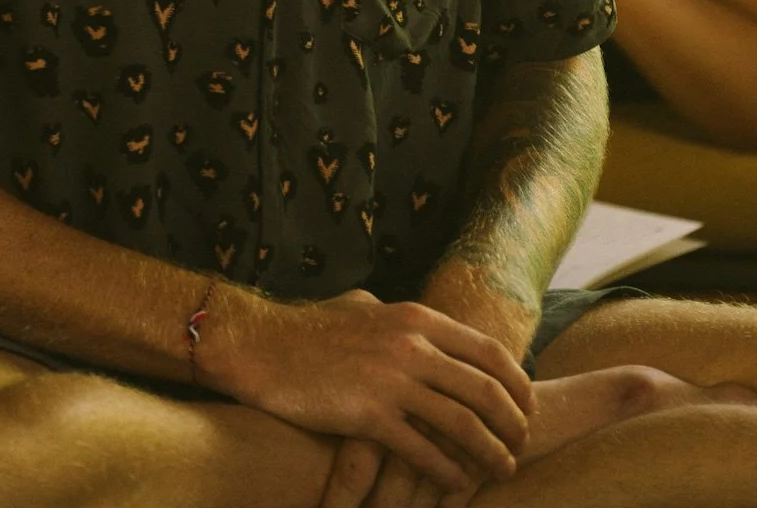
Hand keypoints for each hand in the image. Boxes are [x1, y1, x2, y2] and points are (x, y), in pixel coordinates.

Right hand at [216, 290, 530, 497]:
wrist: (264, 345)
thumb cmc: (311, 328)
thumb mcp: (365, 308)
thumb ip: (400, 319)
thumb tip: (423, 326)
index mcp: (417, 318)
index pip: (488, 351)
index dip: (516, 382)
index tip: (527, 406)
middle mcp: (412, 345)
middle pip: (485, 388)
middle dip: (513, 422)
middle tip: (523, 443)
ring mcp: (392, 380)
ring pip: (463, 423)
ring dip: (491, 451)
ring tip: (503, 469)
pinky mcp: (369, 415)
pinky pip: (423, 450)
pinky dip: (448, 471)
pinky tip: (458, 484)